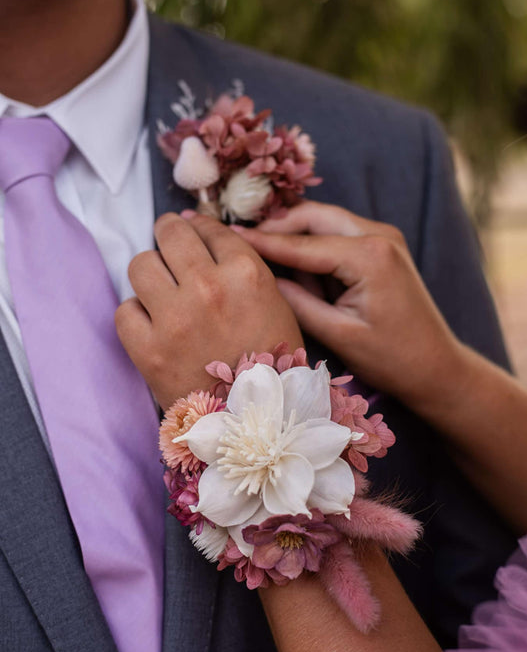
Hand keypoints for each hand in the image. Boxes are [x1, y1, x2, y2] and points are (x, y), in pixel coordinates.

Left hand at [116, 212, 302, 409]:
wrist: (256, 423)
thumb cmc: (272, 363)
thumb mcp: (275, 304)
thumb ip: (244, 268)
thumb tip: (207, 237)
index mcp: (246, 273)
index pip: (209, 228)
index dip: (199, 228)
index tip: (192, 234)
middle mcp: (209, 288)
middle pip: (169, 233)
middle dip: (168, 233)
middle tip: (168, 243)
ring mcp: (175, 318)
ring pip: (140, 264)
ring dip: (150, 273)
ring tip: (160, 288)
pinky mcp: (148, 349)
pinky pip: (124, 310)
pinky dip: (136, 315)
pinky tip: (152, 324)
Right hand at [234, 201, 464, 410]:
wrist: (437, 367)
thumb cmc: (391, 358)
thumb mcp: (337, 333)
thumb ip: (296, 301)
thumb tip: (260, 278)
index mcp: (369, 255)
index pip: (302, 243)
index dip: (261, 241)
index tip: (226, 234)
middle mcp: (379, 235)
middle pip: (313, 216)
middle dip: (277, 227)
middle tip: (241, 241)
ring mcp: (384, 237)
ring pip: (324, 221)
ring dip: (295, 235)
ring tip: (262, 257)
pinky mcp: (383, 246)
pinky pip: (338, 234)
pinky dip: (314, 245)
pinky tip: (294, 267)